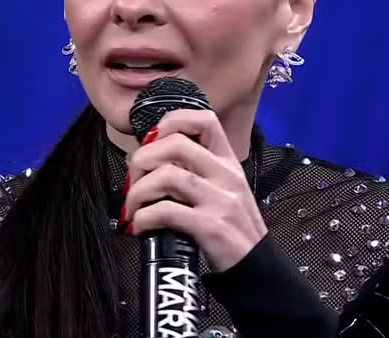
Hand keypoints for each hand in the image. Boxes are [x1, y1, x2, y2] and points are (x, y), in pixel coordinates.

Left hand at [122, 109, 267, 271]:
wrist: (256, 267)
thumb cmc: (231, 229)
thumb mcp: (221, 190)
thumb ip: (191, 171)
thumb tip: (143, 159)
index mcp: (227, 162)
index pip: (205, 120)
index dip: (171, 121)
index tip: (150, 141)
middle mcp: (226, 175)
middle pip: (176, 143)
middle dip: (142, 159)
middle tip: (132, 181)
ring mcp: (220, 200)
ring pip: (167, 175)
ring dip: (138, 191)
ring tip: (133, 207)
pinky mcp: (211, 227)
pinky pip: (166, 211)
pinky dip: (144, 217)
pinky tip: (141, 226)